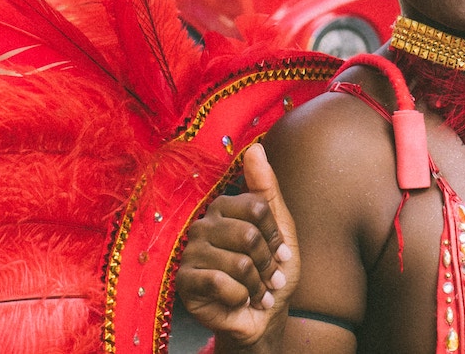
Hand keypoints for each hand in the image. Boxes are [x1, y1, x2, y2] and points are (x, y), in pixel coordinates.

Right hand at [177, 144, 299, 347]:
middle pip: (249, 236)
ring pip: (239, 263)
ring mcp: (191, 251)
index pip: (258, 208)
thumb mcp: (279, 227)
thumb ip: (266, 187)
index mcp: (225, 206)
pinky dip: (240, 297)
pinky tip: (239, 300)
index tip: (279, 252)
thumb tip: (255, 147)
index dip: (275, 235)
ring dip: (257, 284)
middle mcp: (204, 223)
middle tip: (268, 277)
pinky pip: (221, 283)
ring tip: (256, 291)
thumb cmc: (271, 270)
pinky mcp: (184, 281)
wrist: (263, 317)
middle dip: (267, 263)